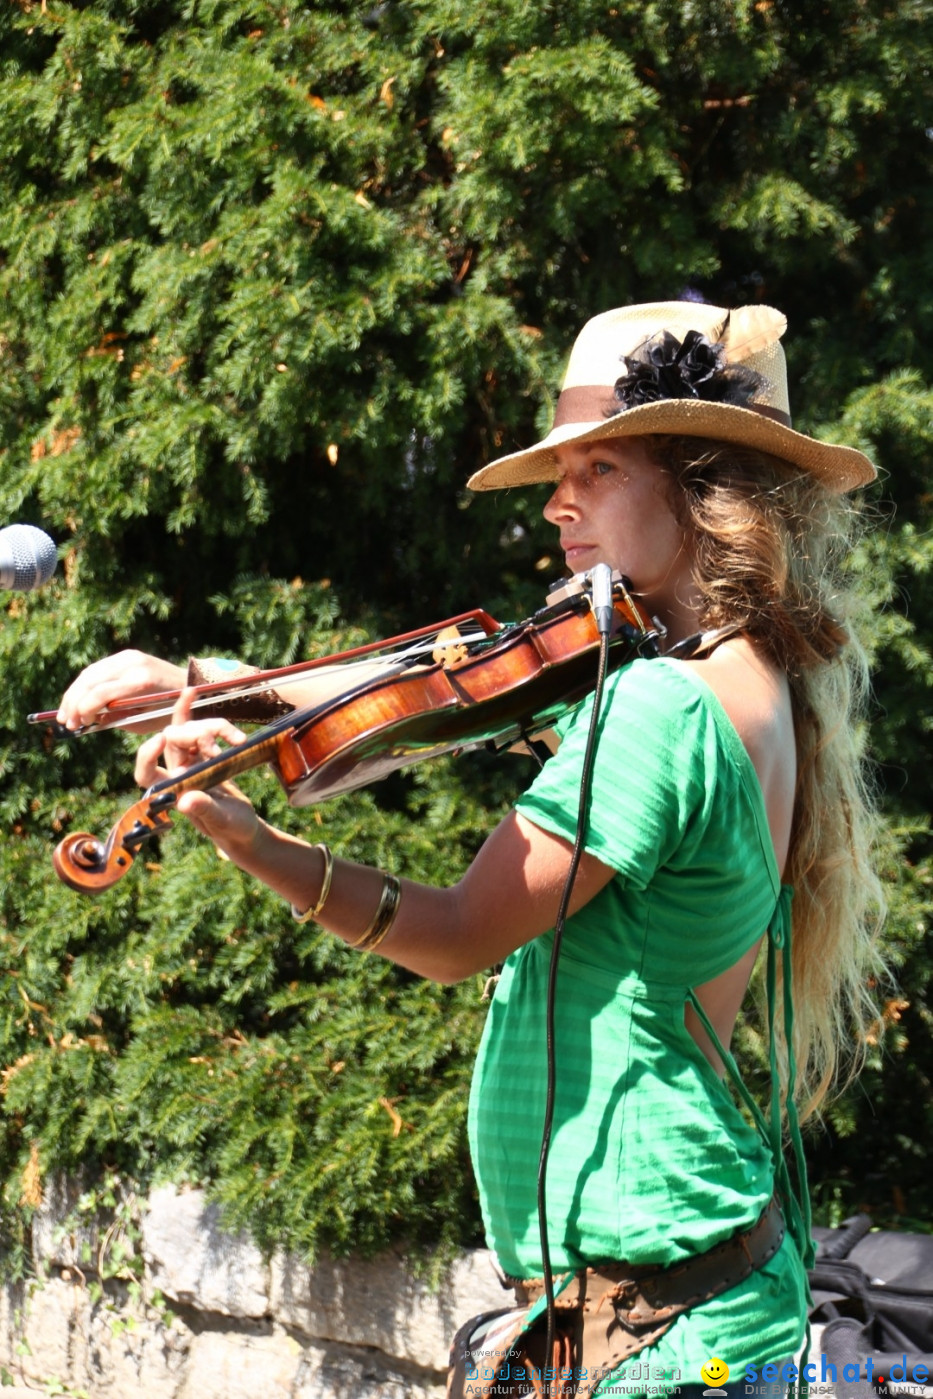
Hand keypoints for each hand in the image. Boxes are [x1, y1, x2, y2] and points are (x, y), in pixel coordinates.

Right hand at [57, 650, 187, 731]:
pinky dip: (85, 684)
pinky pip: (98, 669)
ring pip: (90, 673)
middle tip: (65, 721)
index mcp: (140, 683)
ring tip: (66, 713)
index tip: (76, 725)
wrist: (191, 682)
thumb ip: (116, 719)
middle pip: (90, 681)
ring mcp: (129, 656)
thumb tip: (88, 719)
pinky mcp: (127, 655)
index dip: (83, 710)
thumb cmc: (171, 709)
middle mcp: (132, 664)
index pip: (100, 693)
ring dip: (74, 693)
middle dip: (73, 702)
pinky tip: (78, 699)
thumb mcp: (145, 722)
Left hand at [134, 690, 259, 862]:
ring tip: (237, 739)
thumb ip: (204, 810)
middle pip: (172, 743)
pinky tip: (192, 693)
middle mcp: (175, 775)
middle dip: (196, 736)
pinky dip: (193, 712)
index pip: (145, 774)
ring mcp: (188, 763)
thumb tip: (185, 801)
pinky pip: (194, 729)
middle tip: (218, 746)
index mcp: (172, 793)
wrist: (244, 826)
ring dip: (212, 729)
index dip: (147, 755)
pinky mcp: (202, 754)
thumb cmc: (231, 829)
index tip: (162, 738)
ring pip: (188, 733)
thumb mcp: (222, 820)